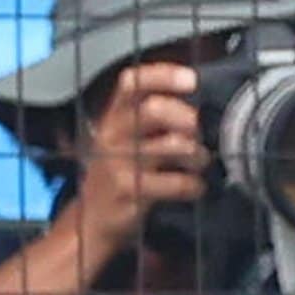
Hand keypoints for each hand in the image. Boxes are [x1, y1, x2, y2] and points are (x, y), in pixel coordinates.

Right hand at [71, 63, 207, 251]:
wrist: (93, 219)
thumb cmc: (121, 174)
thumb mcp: (127, 140)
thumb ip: (154, 121)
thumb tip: (199, 106)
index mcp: (114, 117)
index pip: (131, 83)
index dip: (162, 75)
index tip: (191, 80)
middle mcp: (113, 134)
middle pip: (153, 110)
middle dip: (186, 118)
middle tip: (200, 132)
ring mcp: (120, 162)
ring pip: (171, 146)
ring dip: (198, 155)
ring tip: (200, 162)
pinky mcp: (131, 190)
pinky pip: (177, 182)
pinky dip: (195, 186)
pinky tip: (195, 188)